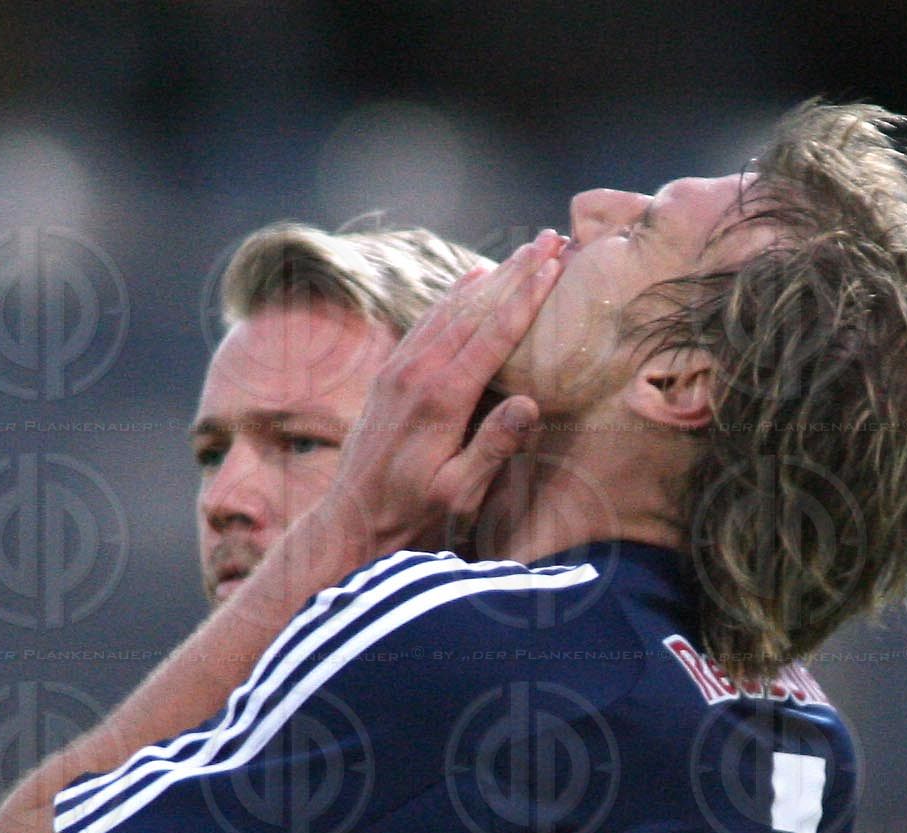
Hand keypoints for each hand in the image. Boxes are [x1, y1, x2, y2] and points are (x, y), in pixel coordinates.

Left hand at [320, 230, 566, 554]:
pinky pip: (428, 322)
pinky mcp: (390, 374)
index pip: (493, 334)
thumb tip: (529, 403)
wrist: (351, 519)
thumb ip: (492, 448)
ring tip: (523, 251)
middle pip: (475, 308)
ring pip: (451, 308)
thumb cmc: (411, 514)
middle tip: (550, 238)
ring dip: (490, 277)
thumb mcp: (457, 494)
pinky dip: (455, 296)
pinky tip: (473, 280)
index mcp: (440, 398)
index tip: (554, 264)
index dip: (527, 296)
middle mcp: (417, 373)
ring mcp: (399, 369)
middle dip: (516, 271)